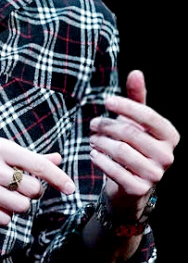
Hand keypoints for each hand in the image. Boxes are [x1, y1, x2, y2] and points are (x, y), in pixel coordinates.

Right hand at [0, 137, 74, 225]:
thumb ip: (27, 156)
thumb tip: (57, 159)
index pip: (37, 163)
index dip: (58, 177)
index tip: (71, 188)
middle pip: (33, 190)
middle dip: (31, 193)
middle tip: (18, 188)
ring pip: (21, 207)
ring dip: (18, 206)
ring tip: (4, 197)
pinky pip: (4, 219)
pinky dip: (3, 215)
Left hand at [90, 70, 179, 215]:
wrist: (131, 184)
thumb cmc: (134, 146)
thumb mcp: (137, 121)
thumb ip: (136, 98)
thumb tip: (136, 73)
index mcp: (170, 136)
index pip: (147, 115)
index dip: (125, 106)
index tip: (106, 100)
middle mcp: (167, 156)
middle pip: (130, 133)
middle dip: (106, 125)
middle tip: (93, 124)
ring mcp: (155, 175)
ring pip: (120, 151)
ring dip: (100, 142)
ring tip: (92, 138)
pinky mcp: (139, 189)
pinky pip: (115, 170)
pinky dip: (99, 159)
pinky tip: (94, 154)